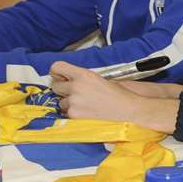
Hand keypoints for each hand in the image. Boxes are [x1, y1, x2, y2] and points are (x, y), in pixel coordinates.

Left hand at [48, 61, 177, 132]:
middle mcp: (76, 86)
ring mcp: (74, 101)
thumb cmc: (117, 93)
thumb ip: (81, 77)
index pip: (57, 67)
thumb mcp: (98, 77)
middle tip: (73, 92)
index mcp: (83, 74)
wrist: (127, 109)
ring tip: (84, 104)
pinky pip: (66, 113)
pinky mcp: (75, 114)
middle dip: (62, 89)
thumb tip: (68, 79)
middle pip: (55, 86)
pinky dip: (73, 113)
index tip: (59, 76)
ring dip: (68, 103)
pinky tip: (86, 111)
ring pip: (60, 101)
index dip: (56, 72)